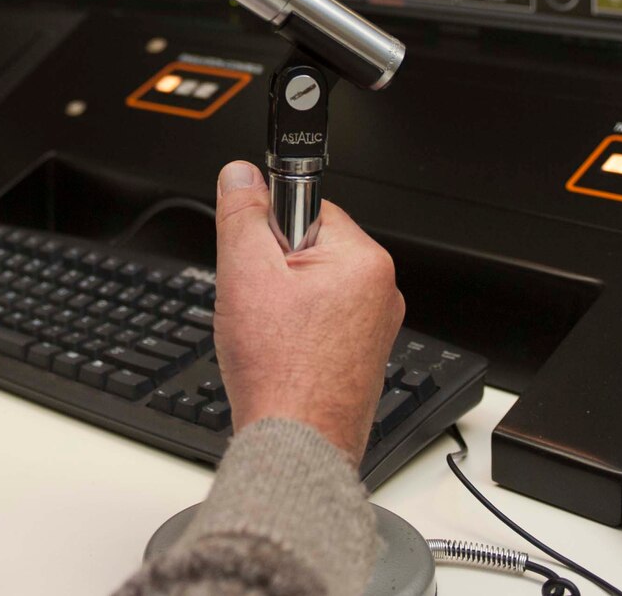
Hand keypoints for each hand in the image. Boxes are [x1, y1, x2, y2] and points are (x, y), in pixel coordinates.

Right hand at [210, 160, 404, 461]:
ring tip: (269, 337)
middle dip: (275, 270)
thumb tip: (240, 174)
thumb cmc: (281, 374)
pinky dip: (298, 332)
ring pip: (313, 288)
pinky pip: (323, 322)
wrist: (297, 447)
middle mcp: (381, 290)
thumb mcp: (245, 275)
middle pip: (309, 248)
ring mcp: (375, 327)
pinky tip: (282, 355)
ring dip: (284, 303)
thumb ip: (242, 215)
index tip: (256, 257)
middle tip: (258, 305)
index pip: (307, 208)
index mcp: (364, 260)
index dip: (268, 231)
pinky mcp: (363, 356)